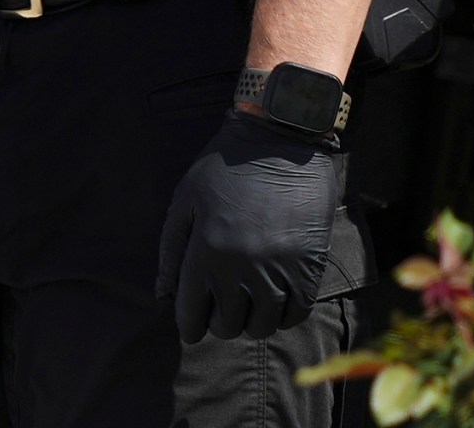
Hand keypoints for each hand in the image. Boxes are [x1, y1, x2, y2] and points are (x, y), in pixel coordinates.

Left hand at [156, 110, 340, 340]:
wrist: (282, 143)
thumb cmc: (224, 168)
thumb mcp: (184, 201)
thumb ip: (170, 250)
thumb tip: (163, 293)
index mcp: (205, 252)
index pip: (192, 312)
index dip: (188, 327)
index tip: (190, 329)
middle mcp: (241, 268)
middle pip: (227, 324)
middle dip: (218, 322)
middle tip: (218, 310)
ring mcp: (279, 271)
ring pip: (262, 326)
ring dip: (251, 322)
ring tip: (246, 307)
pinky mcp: (310, 268)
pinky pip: (296, 314)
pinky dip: (282, 316)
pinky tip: (273, 303)